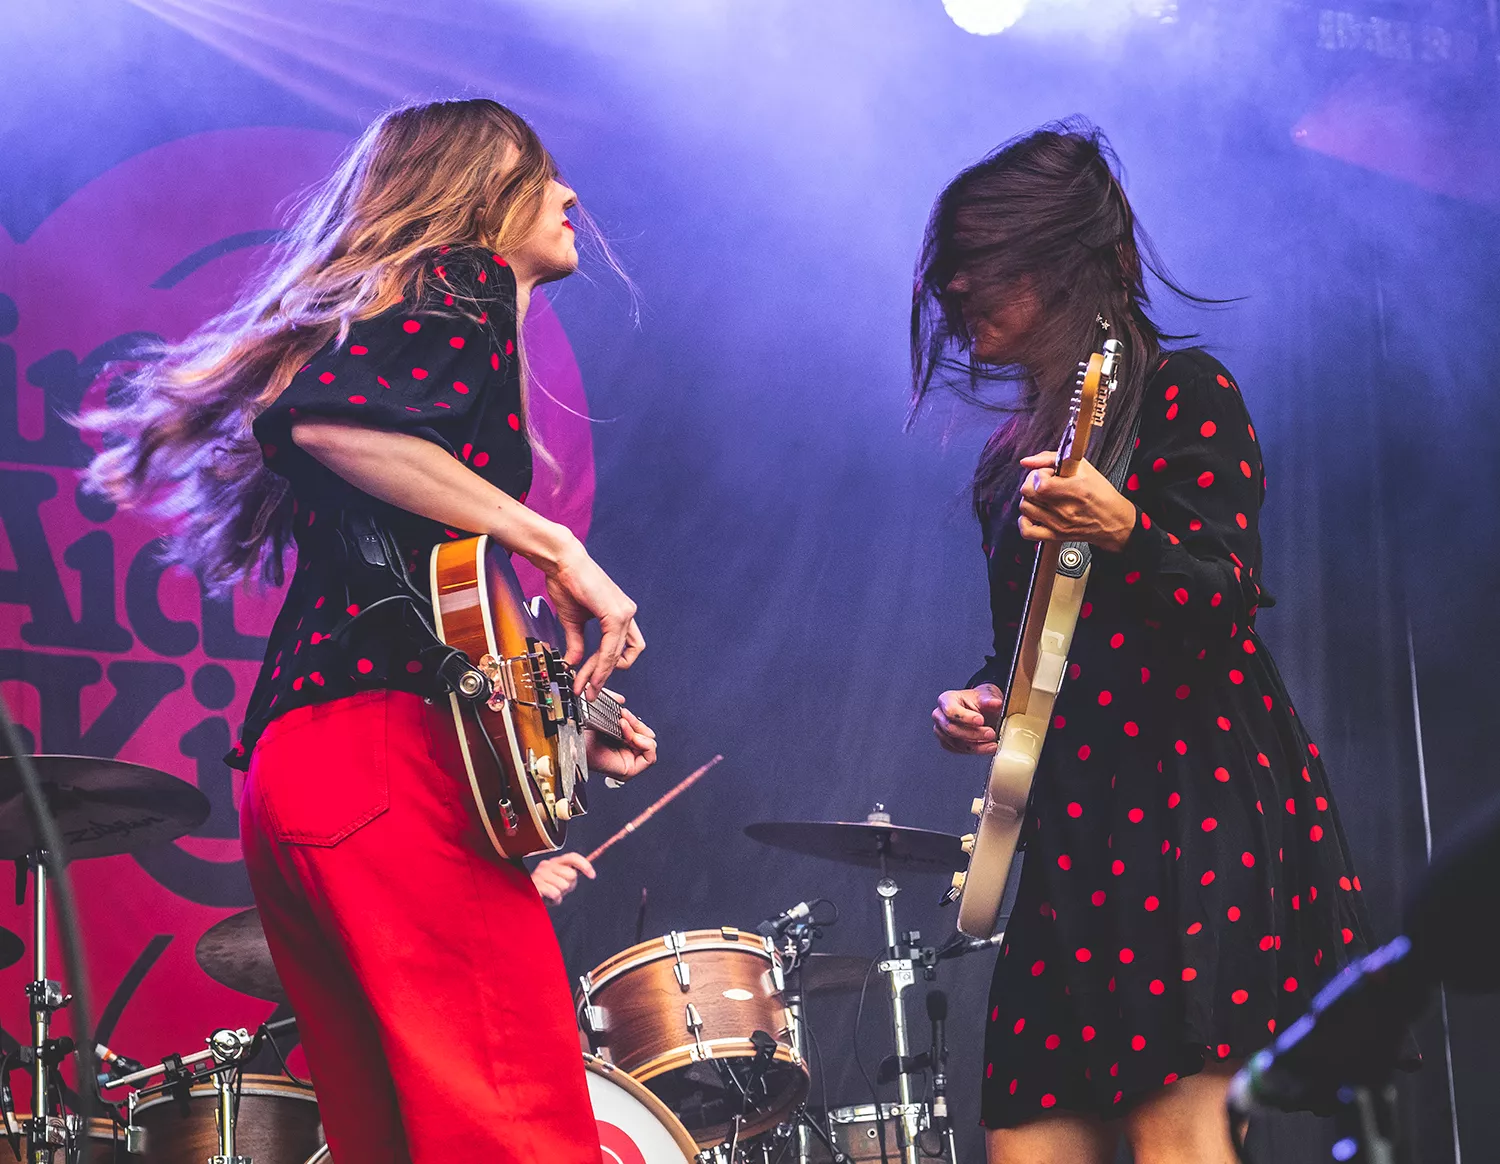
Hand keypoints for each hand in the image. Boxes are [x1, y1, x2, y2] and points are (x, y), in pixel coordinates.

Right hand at [531, 852, 595, 905]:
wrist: (529, 899)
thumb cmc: (547, 890)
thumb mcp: (562, 881)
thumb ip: (572, 875)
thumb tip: (589, 872)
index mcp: (555, 862)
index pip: (572, 857)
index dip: (584, 865)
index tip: (593, 875)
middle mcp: (547, 865)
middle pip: (571, 874)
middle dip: (569, 885)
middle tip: (559, 889)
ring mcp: (540, 874)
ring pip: (563, 885)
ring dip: (561, 894)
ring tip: (552, 894)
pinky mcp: (536, 885)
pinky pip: (555, 893)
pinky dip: (555, 900)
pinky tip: (549, 899)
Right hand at [544, 542, 644, 699]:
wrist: (562, 562)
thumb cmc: (568, 583)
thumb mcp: (573, 621)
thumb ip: (577, 642)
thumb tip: (574, 662)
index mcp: (620, 615)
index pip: (622, 649)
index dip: (607, 668)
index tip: (590, 682)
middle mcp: (628, 614)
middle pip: (623, 657)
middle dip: (603, 676)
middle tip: (587, 689)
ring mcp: (625, 613)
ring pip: (616, 656)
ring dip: (599, 674)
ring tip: (584, 685)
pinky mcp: (616, 614)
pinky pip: (610, 648)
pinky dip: (600, 664)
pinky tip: (587, 672)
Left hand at [586, 697, 656, 780]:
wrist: (574, 742)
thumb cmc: (581, 733)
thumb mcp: (602, 714)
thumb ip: (612, 705)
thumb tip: (621, 700)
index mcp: (621, 742)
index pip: (642, 732)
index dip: (635, 722)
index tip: (623, 714)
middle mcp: (626, 753)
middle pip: (648, 737)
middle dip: (637, 725)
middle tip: (623, 720)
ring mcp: (629, 762)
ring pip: (650, 744)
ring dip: (638, 732)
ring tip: (623, 728)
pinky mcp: (630, 769)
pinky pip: (650, 756)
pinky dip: (643, 743)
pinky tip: (628, 737)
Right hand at [932, 684, 1004, 754]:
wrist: (982, 709)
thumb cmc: (979, 700)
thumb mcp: (987, 694)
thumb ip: (989, 699)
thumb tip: (995, 703)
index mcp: (946, 699)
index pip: (951, 710)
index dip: (965, 717)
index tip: (981, 720)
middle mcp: (940, 715)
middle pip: (951, 729)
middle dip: (973, 733)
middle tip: (990, 733)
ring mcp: (942, 730)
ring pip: (955, 743)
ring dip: (976, 745)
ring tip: (992, 743)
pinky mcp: (947, 743)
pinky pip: (959, 750)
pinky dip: (974, 750)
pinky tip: (986, 747)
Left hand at [1017, 451, 1136, 552]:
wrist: (1113, 520)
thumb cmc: (1101, 494)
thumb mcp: (1083, 468)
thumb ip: (1051, 458)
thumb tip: (1027, 461)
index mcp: (1074, 490)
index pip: (1039, 482)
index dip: (1040, 473)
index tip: (1049, 473)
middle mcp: (1064, 509)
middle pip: (1027, 492)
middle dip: (1032, 482)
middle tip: (1044, 482)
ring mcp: (1058, 524)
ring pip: (1025, 507)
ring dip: (1030, 499)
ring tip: (1042, 496)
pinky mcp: (1055, 535)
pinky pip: (1027, 532)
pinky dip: (1024, 521)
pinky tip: (1034, 513)